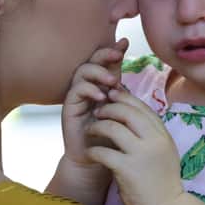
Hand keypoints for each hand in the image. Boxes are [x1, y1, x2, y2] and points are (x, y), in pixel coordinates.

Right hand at [60, 39, 127, 167]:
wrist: (96, 161)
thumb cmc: (112, 136)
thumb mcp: (122, 109)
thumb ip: (124, 90)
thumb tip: (135, 81)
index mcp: (102, 85)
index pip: (105, 61)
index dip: (113, 50)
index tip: (125, 43)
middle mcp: (88, 87)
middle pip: (92, 61)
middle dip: (104, 54)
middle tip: (118, 55)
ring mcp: (77, 96)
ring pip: (82, 72)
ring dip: (98, 73)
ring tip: (112, 81)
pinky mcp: (69, 107)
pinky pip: (76, 90)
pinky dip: (89, 90)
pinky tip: (101, 97)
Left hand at [85, 89, 184, 204]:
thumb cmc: (161, 179)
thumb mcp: (163, 150)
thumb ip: (151, 133)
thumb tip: (132, 112)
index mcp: (162, 134)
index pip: (141, 106)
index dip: (123, 98)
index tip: (110, 96)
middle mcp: (154, 141)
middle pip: (127, 112)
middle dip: (108, 108)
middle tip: (97, 112)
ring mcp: (141, 154)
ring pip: (113, 128)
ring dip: (97, 126)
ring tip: (90, 130)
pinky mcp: (127, 169)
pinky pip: (103, 152)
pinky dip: (93, 150)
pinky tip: (91, 153)